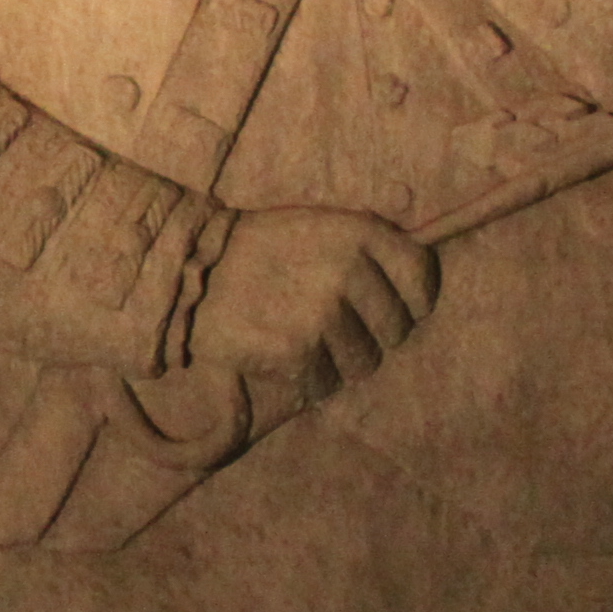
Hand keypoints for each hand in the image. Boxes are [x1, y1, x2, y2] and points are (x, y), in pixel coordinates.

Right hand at [188, 206, 441, 397]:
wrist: (189, 271)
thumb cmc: (258, 250)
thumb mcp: (319, 226)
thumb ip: (368, 251)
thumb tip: (416, 295)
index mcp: (362, 232)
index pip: (423, 279)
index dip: (410, 302)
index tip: (382, 309)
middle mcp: (350, 270)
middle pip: (396, 331)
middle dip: (369, 337)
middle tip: (329, 327)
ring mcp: (325, 312)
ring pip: (363, 364)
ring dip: (337, 362)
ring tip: (301, 341)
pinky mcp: (299, 351)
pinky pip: (325, 385)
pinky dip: (305, 381)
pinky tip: (280, 356)